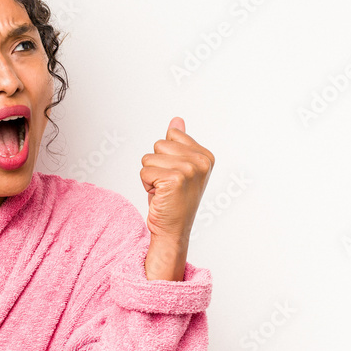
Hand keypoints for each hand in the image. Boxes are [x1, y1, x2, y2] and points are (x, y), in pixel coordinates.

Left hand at [140, 117, 214, 278]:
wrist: (173, 230)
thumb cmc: (174, 200)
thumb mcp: (179, 167)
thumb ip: (179, 143)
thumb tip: (177, 120)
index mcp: (206, 156)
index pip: (172, 135)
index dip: (166, 155)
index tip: (175, 174)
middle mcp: (201, 162)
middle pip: (159, 145)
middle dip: (156, 165)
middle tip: (167, 184)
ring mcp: (189, 170)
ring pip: (149, 158)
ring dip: (150, 175)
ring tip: (163, 190)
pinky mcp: (174, 180)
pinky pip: (144, 171)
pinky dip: (146, 185)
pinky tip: (159, 196)